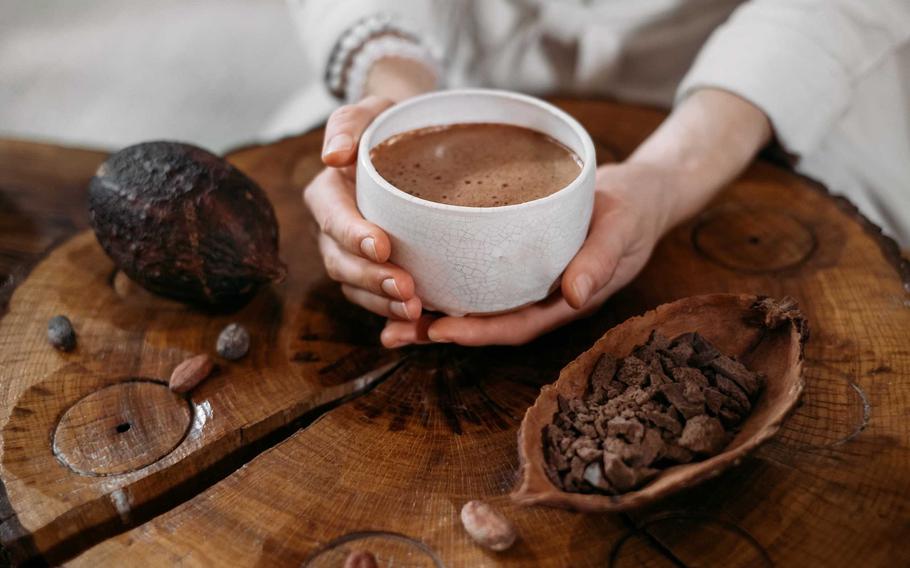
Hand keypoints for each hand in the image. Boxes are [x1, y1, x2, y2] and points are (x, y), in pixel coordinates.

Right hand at [303, 95, 423, 323]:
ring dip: (382, 304)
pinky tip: (418, 325)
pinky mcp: (375, 273)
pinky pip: (377, 301)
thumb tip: (332, 156)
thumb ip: (349, 125)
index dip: (353, 235)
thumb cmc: (391, 125)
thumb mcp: (371, 112)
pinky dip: (393, 317)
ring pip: (357, 288)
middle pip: (342, 262)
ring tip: (414, 311)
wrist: (413, 146)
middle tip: (406, 289)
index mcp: (328, 195)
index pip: (333, 218)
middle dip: (371, 279)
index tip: (382, 245)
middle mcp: (334, 231)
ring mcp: (352, 256)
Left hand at [381, 162, 675, 346]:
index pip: (515, 326)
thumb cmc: (633, 212)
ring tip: (384, 313)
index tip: (439, 329)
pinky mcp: (514, 258)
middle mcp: (539, 298)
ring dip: (431, 312)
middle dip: (438, 331)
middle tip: (391, 332)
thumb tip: (576, 296)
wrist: (639, 194)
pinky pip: (475, 276)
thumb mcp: (622, 230)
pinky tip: (410, 272)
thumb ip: (600, 260)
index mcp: (564, 300)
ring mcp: (525, 281)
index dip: (477, 332)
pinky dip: (444, 279)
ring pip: (474, 304)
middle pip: (484, 323)